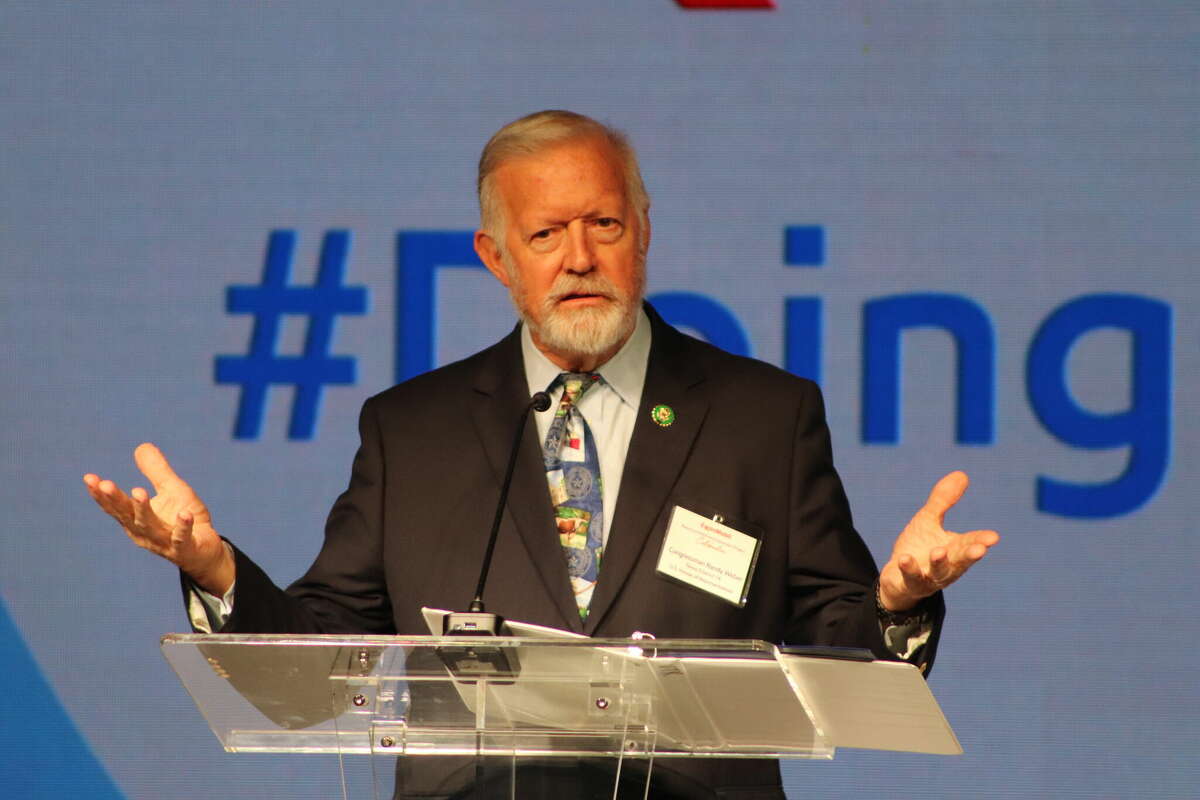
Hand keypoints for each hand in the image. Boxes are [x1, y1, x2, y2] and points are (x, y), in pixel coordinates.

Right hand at [83, 443, 233, 595]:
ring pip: (151, 527)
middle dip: (116, 500)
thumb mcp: (171, 490)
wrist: (206, 551)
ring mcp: (165, 543)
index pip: (116, 507)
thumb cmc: (184, 519)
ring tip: (138, 491)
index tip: (89, 478)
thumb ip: (156, 471)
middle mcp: (145, 534)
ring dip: (143, 510)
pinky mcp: (186, 549)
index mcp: (136, 520)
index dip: (102, 494)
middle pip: (128, 516)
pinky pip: (183, 538)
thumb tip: (142, 446)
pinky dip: (182, 526)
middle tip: (105, 484)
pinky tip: (184, 514)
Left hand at [878, 471, 998, 610]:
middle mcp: (946, 565)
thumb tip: (962, 474)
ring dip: (939, 562)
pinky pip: (911, 578)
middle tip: (980, 549)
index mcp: (954, 549)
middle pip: (960, 560)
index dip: (981, 540)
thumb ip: (943, 500)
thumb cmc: (919, 547)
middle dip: (970, 555)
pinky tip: (905, 558)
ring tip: (939, 552)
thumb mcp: (928, 520)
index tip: (993, 537)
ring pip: (938, 572)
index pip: (970, 542)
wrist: (897, 578)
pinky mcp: (909, 584)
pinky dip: (909, 569)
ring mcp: (929, 576)